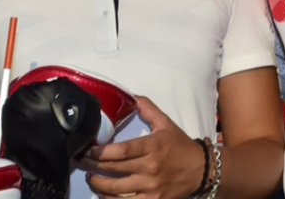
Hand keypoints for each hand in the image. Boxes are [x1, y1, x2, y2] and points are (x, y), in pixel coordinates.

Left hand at [82, 96, 204, 198]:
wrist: (201, 169)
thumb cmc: (181, 146)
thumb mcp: (166, 124)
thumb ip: (148, 109)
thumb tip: (132, 96)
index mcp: (152, 147)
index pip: (121, 151)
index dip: (101, 152)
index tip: (89, 150)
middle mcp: (150, 168)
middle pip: (114, 169)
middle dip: (93, 166)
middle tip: (82, 161)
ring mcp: (151, 187)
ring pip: (116, 190)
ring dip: (98, 184)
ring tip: (91, 178)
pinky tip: (104, 195)